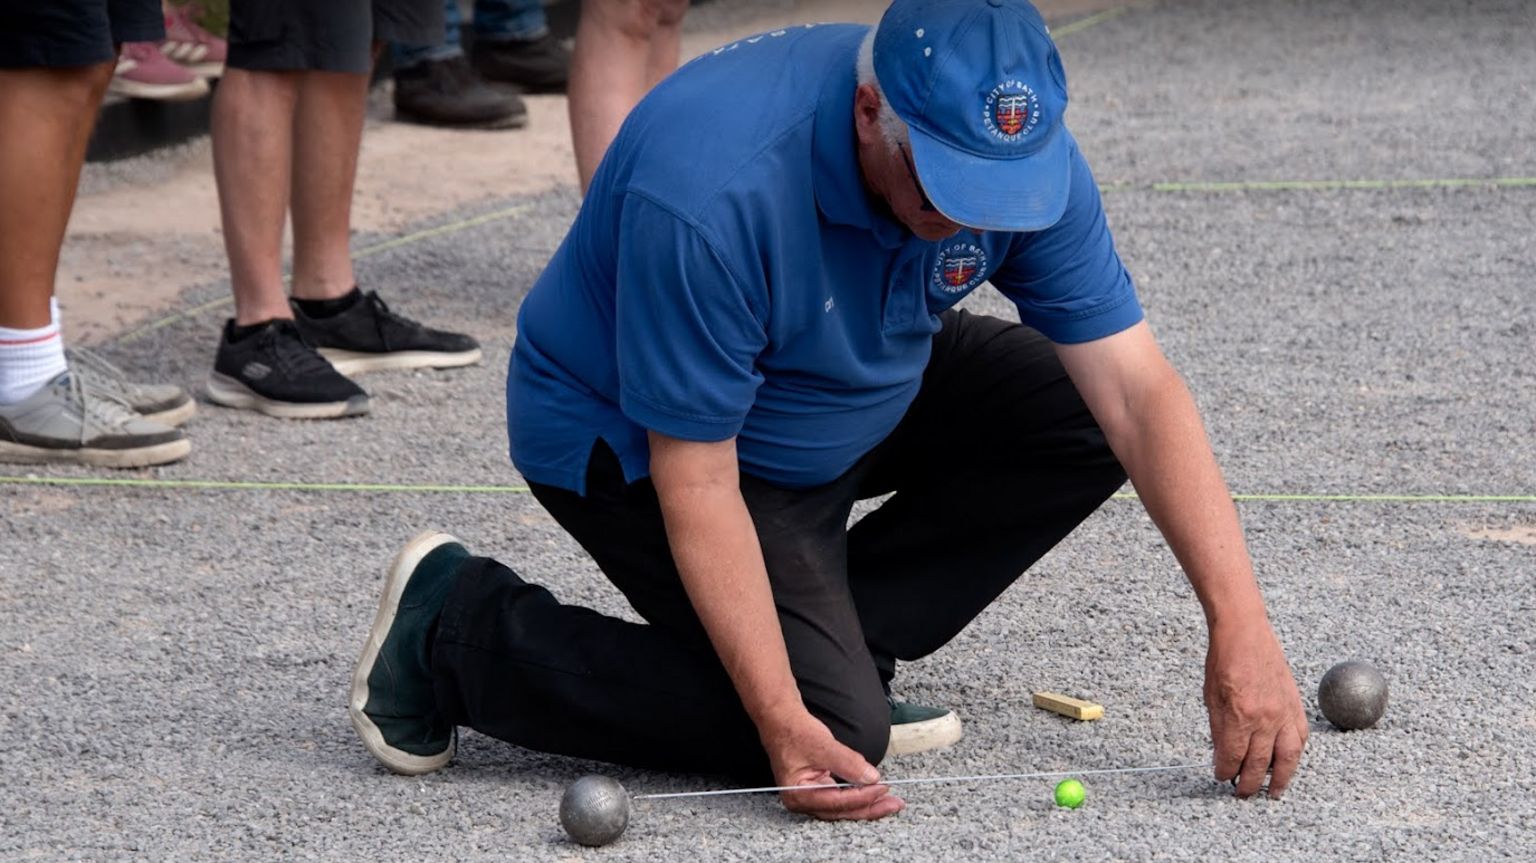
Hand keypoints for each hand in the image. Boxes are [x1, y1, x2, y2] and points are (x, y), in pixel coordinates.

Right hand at [759, 710, 904, 820]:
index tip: (882, 787)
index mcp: (798, 795)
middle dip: (869, 807)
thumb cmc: (794, 731)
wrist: (782, 719)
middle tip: (894, 804)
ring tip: (890, 801)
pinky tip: (875, 793)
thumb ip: (847, 763)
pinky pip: (842, 797)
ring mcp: (811, 797)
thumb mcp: (823, 746)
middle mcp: (803, 801)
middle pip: (842, 811)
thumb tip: (871, 777)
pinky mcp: (819, 789)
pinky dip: (859, 795)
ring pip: (844, 807)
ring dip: (867, 804)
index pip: (836, 802)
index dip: (862, 796)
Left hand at [1204, 619, 1308, 798]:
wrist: (1245, 632)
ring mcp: (1284, 711)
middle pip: (1260, 763)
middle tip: (1243, 793)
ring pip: (1288, 756)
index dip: (1225, 771)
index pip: (1233, 756)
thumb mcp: (1211, 697)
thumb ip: (1218, 730)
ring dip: (1281, 778)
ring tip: (1273, 791)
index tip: (1220, 777)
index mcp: (1240, 715)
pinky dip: (1295, 753)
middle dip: (1250, 782)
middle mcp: (1265, 717)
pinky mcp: (1295, 704)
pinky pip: (1301, 736)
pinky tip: (1288, 761)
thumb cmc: (1224, 660)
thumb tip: (1222, 756)